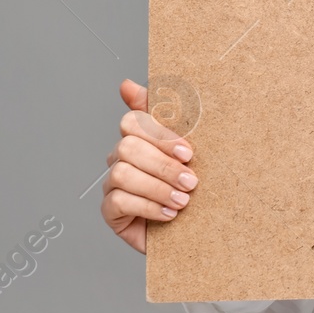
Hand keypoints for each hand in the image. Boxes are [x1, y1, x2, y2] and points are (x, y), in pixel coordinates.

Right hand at [101, 78, 197, 253]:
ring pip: (121, 173)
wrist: (202, 228)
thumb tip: (126, 84)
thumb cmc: (197, 185)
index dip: (158, 133)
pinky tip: (170, 214)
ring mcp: (113, 184)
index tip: (188, 151)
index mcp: (142, 138)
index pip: (133, 121)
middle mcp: (122, 158)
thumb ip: (169, 116)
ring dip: (158, 187)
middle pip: (127, 147)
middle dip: (163, 165)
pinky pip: (118, 201)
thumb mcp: (192, 150)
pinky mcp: (111, 211)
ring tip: (184, 201)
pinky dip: (148, 206)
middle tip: (192, 181)